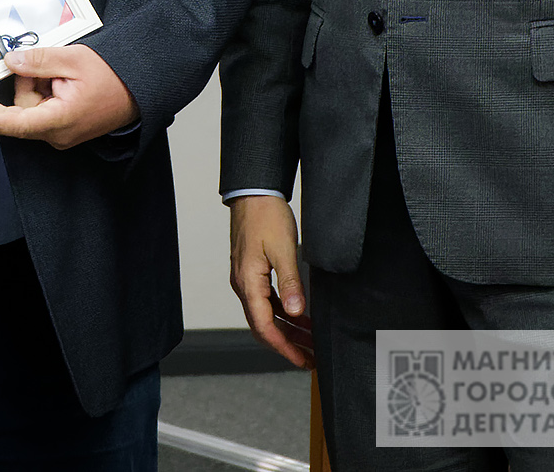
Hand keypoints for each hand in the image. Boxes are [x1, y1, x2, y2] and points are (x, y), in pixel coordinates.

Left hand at [0, 45, 139, 149]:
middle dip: (22, 84)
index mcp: (60, 121)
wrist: (138, 89)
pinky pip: (40, 108)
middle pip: (20, 111)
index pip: (18, 123)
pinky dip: (44, 90)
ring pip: (29, 107)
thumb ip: (38, 61)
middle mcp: (57, 133)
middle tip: (19, 63)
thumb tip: (11, 61)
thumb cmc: (114, 78)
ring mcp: (59, 132)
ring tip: (58, 70)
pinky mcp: (61, 127)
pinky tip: (58, 78)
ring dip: (35, 84)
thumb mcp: (73, 60)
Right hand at [230, 194, 312, 369]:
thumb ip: (290, 282)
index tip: (301, 360)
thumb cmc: (265, 216)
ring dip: (288, 329)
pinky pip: (267, 301)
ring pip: (266, 315)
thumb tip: (297, 311)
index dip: (284, 347)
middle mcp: (244, 285)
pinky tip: (300, 316)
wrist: (253, 193)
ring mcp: (247, 279)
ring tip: (309, 341)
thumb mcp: (283, 249)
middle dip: (288, 344)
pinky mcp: (252, 272)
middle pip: (264, 326)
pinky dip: (284, 313)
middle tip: (310, 357)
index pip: (264, 326)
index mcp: (248, 282)